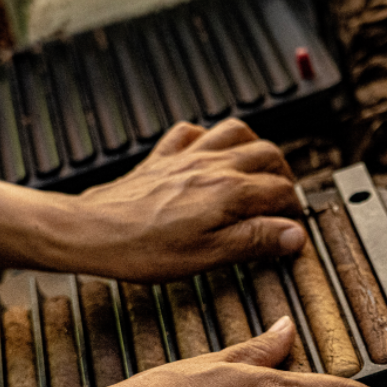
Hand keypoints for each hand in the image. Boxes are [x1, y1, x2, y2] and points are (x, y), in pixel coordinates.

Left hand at [71, 119, 305, 280]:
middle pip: (267, 155)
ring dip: (255, 148)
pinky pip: (192, 132)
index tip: (293, 229)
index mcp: (229, 191)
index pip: (281, 191)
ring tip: (259, 170)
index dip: (293, 211)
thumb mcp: (209, 255)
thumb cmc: (144, 248)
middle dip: (284, 176)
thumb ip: (255, 240)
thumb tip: (293, 234)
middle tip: (284, 201)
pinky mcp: (162, 158)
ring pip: (236, 132)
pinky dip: (209, 137)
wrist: (93, 231)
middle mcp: (212, 165)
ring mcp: (187, 157)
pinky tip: (211, 152)